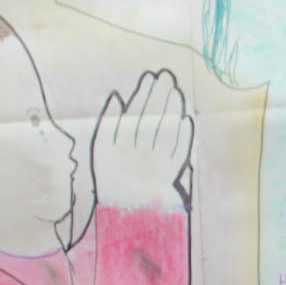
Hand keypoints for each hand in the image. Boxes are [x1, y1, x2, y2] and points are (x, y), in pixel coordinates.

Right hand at [90, 69, 194, 210]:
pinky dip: (183, 133)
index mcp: (121, 141)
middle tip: (167, 76)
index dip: (145, 92)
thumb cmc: (111, 174)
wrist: (126, 208)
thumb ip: (108, 121)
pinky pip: (180, 147)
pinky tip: (185, 118)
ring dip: (173, 108)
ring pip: (168, 128)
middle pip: (154, 115)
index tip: (151, 77)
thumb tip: (116, 96)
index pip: (136, 110)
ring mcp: (158, 159)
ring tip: (176, 91)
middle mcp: (140, 147)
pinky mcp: (172, 170)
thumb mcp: (100, 147)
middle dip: (161, 93)